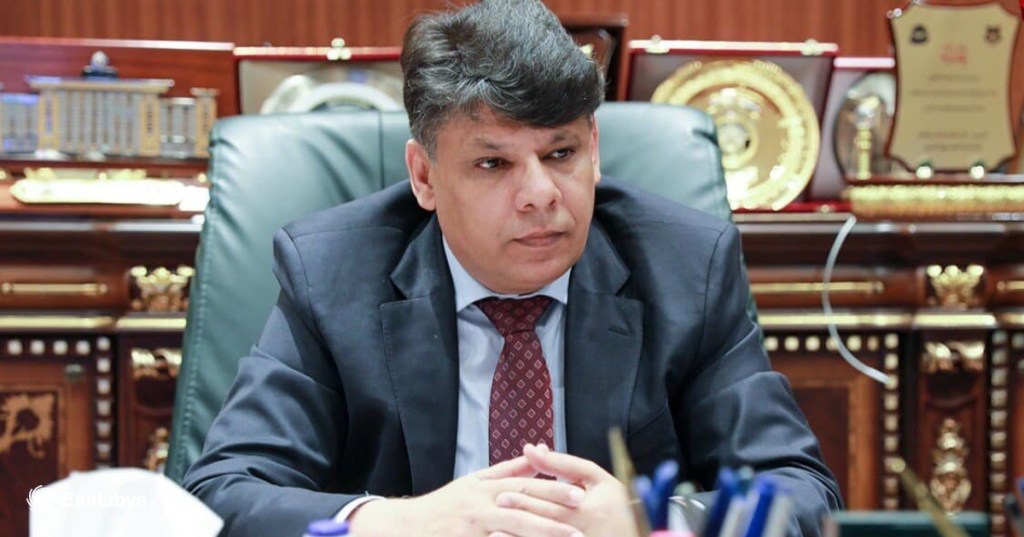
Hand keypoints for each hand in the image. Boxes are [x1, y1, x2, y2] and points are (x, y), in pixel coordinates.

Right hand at [348, 456, 585, 536]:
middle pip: (523, 509)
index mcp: (486, 488)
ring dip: (540, 536)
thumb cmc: (444, 505)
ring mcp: (472, 527)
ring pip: (512, 531)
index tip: (580, 494)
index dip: (554, 490)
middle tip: (581, 521)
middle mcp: (480, 505)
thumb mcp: (473, 482)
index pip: (526, 487)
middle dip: (554, 516)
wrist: (407, 527)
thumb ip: (507, 471)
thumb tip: (537, 454)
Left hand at [497, 443, 638, 536]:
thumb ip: (564, 464)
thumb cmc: (615, 503)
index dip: (525, 498)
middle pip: (545, 523)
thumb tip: (533, 449)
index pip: (551, 502)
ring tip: (495, 533)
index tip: (502, 494)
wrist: (636, 533)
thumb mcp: (596, 478)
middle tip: (495, 509)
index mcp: (589, 510)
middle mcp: (583, 532)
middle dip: (518, 515)